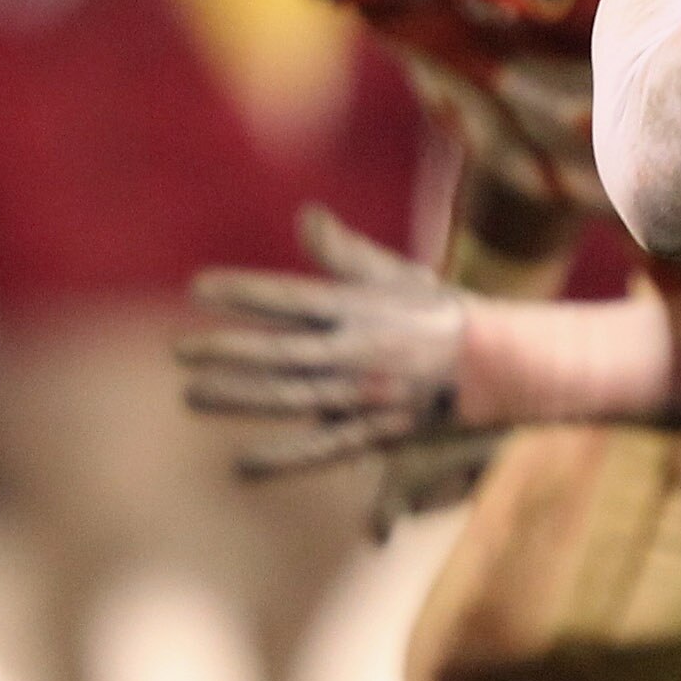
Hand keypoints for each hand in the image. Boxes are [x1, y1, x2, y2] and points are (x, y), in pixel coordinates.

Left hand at [180, 206, 478, 477]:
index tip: (198, 288)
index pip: (290, 297)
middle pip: (279, 351)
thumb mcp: (397, 276)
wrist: (500, 362)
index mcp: (361, 308)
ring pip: (291, 398)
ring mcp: (365, 394)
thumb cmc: (439, 314)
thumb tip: (306, 215)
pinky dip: (284, 460)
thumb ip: (346, 253)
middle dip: (226, 350)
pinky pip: (325, 448)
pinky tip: (243, 466)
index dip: (243, 291)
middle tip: (180, 351)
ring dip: (239, 398)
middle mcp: (358, 351)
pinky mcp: (376, 431)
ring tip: (192, 395)